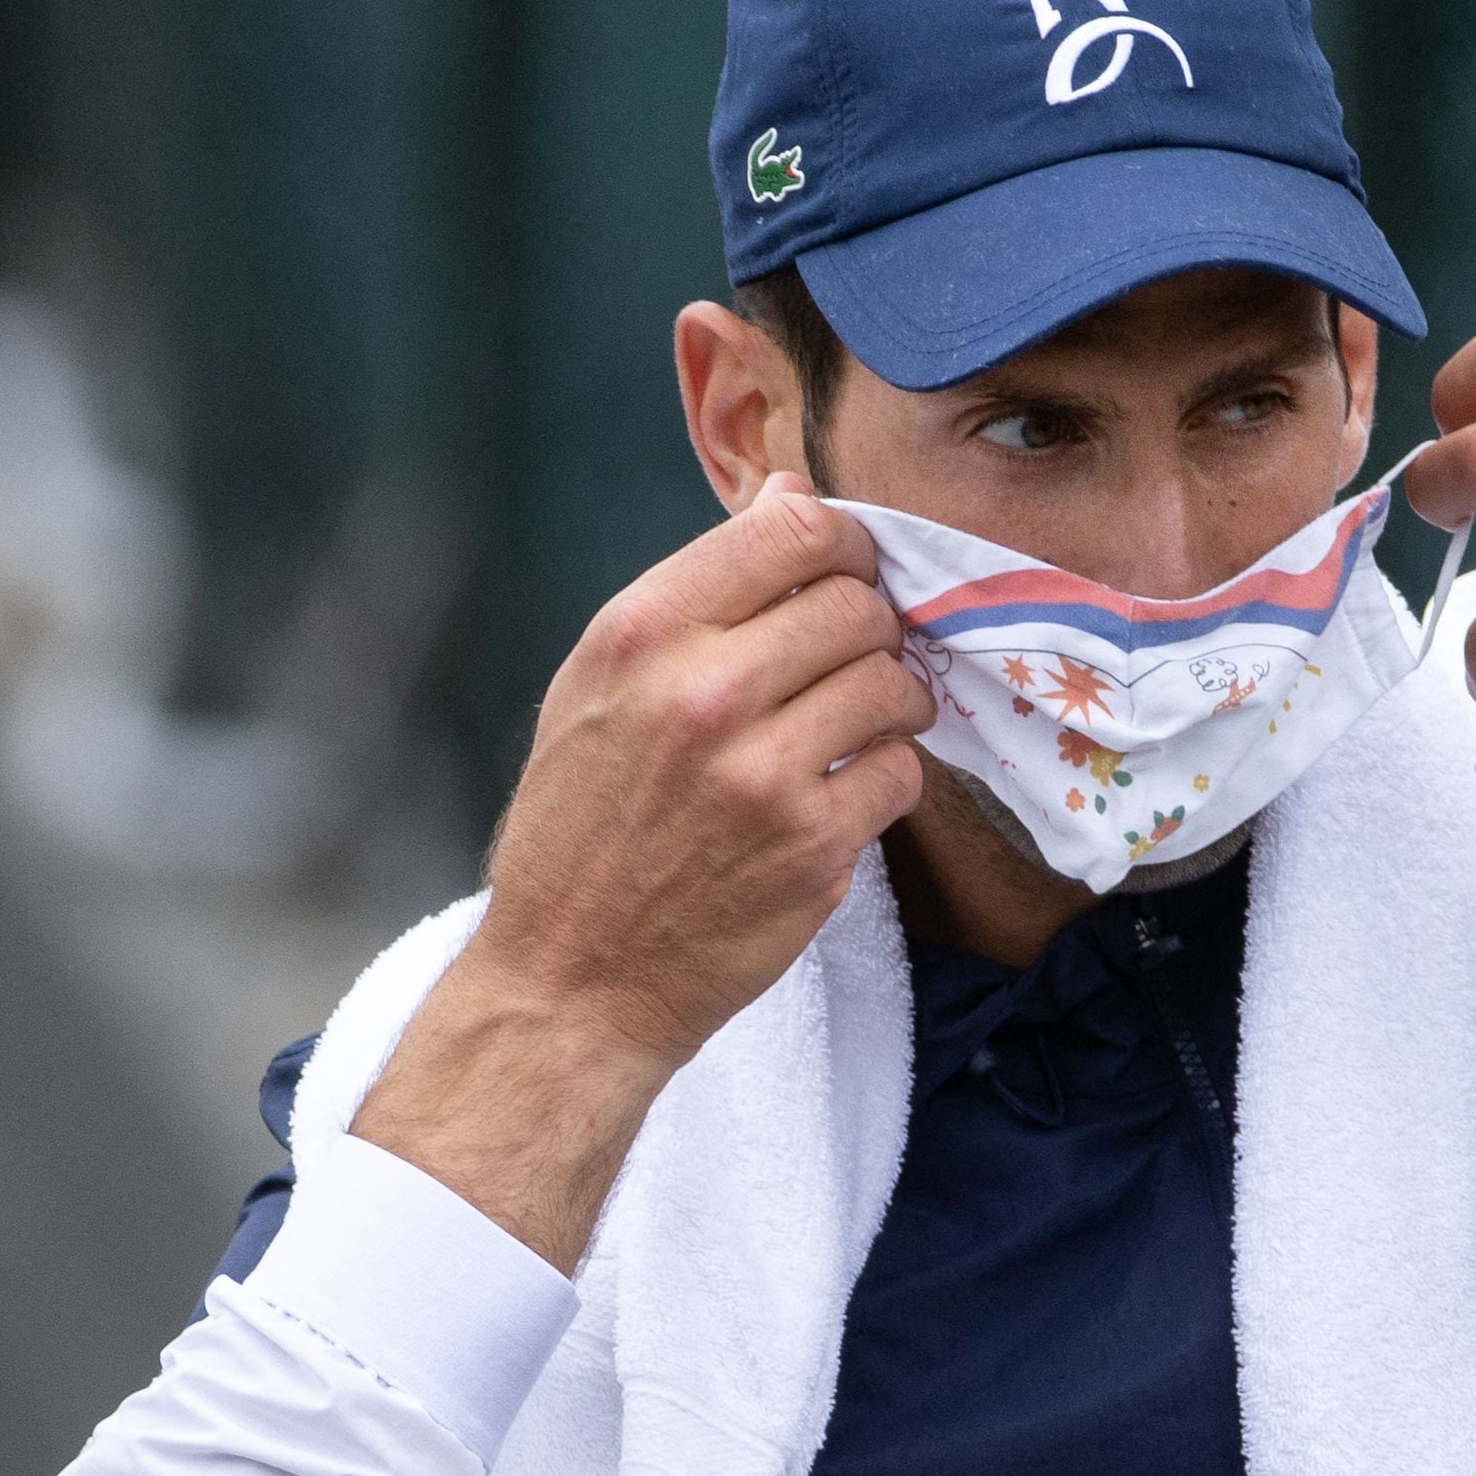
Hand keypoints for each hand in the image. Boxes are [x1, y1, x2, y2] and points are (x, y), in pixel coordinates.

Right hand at [354, 475, 931, 1267]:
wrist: (572, 980)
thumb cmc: (582, 826)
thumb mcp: (599, 687)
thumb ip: (700, 592)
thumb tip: (795, 496)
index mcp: (643, 634)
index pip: (793, 530)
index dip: (841, 543)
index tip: (844, 572)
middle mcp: (703, 692)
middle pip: (857, 604)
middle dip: (870, 626)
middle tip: (850, 662)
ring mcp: (764, 773)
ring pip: (894, 683)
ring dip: (890, 702)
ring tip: (853, 728)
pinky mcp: (814, 847)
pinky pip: (902, 771)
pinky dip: (886, 778)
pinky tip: (843, 794)